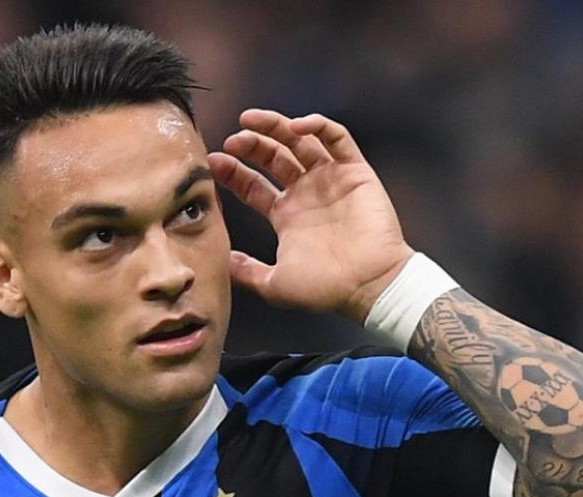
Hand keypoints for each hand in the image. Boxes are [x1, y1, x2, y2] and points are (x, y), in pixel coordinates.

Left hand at [209, 110, 414, 322]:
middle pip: (274, 157)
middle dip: (251, 145)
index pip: (253, 185)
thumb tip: (219, 260)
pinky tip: (297, 127)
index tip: (214, 162)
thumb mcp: (273, 284)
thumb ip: (245, 271)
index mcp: (286, 216)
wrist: (368, 286)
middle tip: (232, 139)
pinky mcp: (355, 172)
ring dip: (276, 127)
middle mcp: (306, 194)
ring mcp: (331, 180)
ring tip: (251, 121)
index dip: (233, 172)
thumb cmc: (324, 289)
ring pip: (301, 141)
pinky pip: (338, 139)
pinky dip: (318, 126)